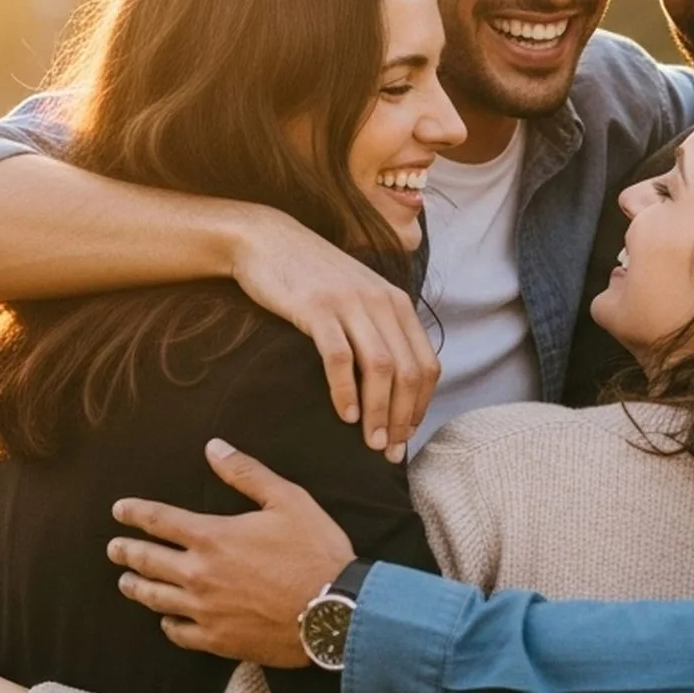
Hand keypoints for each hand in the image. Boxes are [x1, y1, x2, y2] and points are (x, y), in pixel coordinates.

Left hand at [110, 439, 355, 666]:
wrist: (334, 611)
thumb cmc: (315, 552)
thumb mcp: (288, 500)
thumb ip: (246, 473)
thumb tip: (214, 448)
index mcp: (212, 537)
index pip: (159, 521)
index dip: (135, 513)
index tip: (119, 510)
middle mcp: (198, 574)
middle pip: (148, 561)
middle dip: (126, 552)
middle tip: (113, 548)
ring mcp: (204, 610)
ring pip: (155, 598)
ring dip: (137, 587)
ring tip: (127, 582)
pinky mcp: (217, 640)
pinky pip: (179, 633)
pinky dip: (167, 624)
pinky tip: (166, 620)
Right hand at [229, 211, 435, 462]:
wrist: (267, 240)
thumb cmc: (312, 277)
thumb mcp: (359, 298)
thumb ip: (379, 330)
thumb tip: (392, 383)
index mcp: (397, 304)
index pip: (426, 365)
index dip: (420, 407)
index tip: (407, 437)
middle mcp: (382, 302)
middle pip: (408, 372)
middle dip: (403, 418)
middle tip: (390, 452)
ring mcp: (351, 304)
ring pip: (380, 368)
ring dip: (380, 412)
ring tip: (371, 443)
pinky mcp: (317, 307)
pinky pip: (340, 357)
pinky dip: (345, 391)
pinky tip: (345, 415)